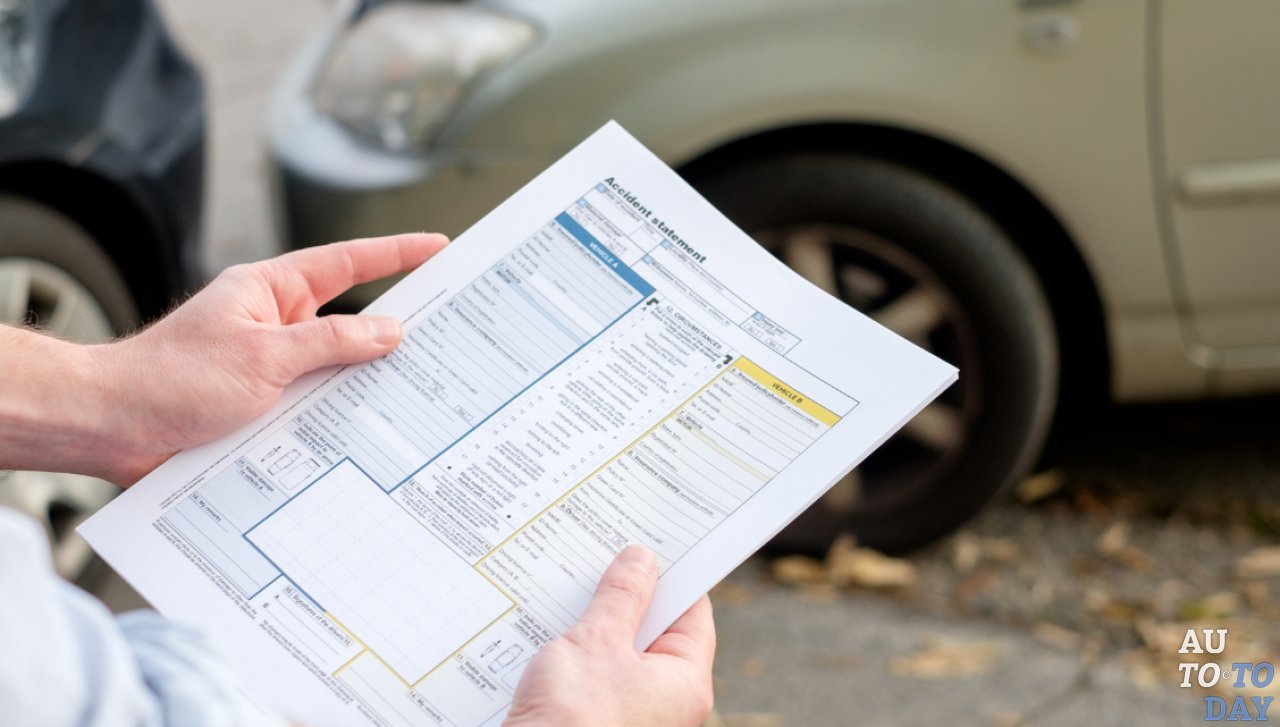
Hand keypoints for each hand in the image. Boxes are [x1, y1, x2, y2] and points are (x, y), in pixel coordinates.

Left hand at [91, 233, 447, 483]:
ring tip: (416, 392)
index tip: (439, 246)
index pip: (347, 263)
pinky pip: (314, 406)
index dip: (396, 253)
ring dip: (365, 384)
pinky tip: (366, 436)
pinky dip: (338, 417)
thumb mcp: (263, 357)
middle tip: (449, 329)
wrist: (110, 427)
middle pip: (350, 319)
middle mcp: (274, 324)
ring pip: (336, 369)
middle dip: (396, 327)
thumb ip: (331, 342)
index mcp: (271, 291)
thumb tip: (388, 330)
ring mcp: (269, 367)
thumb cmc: (169, 379)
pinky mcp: (262, 406)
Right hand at [504, 546, 715, 726]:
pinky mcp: (595, 719)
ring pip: (619, 652)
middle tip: (606, 557)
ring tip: (573, 589)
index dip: (673, 576)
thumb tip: (641, 560)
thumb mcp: (598, 641)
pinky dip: (577, 650)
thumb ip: (622, 597)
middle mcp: (665, 703)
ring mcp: (630, 714)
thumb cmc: (574, 720)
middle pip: (654, 631)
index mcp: (685, 683)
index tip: (652, 544)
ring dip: (596, 622)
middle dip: (627, 596)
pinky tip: (552, 628)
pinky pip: (594, 674)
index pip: (692, 614)